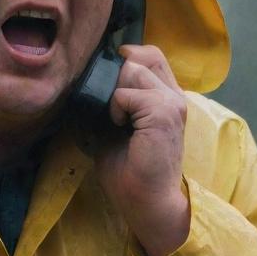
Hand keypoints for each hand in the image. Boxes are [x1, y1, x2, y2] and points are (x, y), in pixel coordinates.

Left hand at [93, 45, 189, 255]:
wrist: (148, 202)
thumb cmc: (131, 173)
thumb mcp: (114, 130)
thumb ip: (109, 104)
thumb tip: (82, 87)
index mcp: (167, 97)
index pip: (150, 56)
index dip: (126, 61)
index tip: (108, 88)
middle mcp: (174, 95)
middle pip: (145, 54)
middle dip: (118, 71)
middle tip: (108, 103)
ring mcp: (171, 101)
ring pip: (133, 69)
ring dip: (114, 91)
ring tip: (114, 119)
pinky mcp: (163, 112)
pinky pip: (126, 93)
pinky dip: (115, 107)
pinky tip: (118, 127)